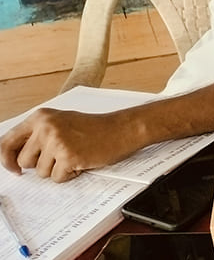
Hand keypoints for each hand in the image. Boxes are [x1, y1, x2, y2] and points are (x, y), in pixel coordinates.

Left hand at [0, 108, 142, 181]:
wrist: (122, 129)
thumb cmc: (94, 128)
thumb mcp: (61, 123)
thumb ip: (37, 136)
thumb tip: (13, 159)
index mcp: (40, 117)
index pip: (7, 142)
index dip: (6, 159)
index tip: (13, 168)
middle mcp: (46, 127)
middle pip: (24, 161)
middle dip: (40, 164)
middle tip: (59, 156)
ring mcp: (56, 142)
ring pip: (41, 172)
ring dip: (57, 170)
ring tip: (74, 156)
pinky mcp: (68, 156)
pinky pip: (58, 178)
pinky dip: (69, 175)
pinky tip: (81, 161)